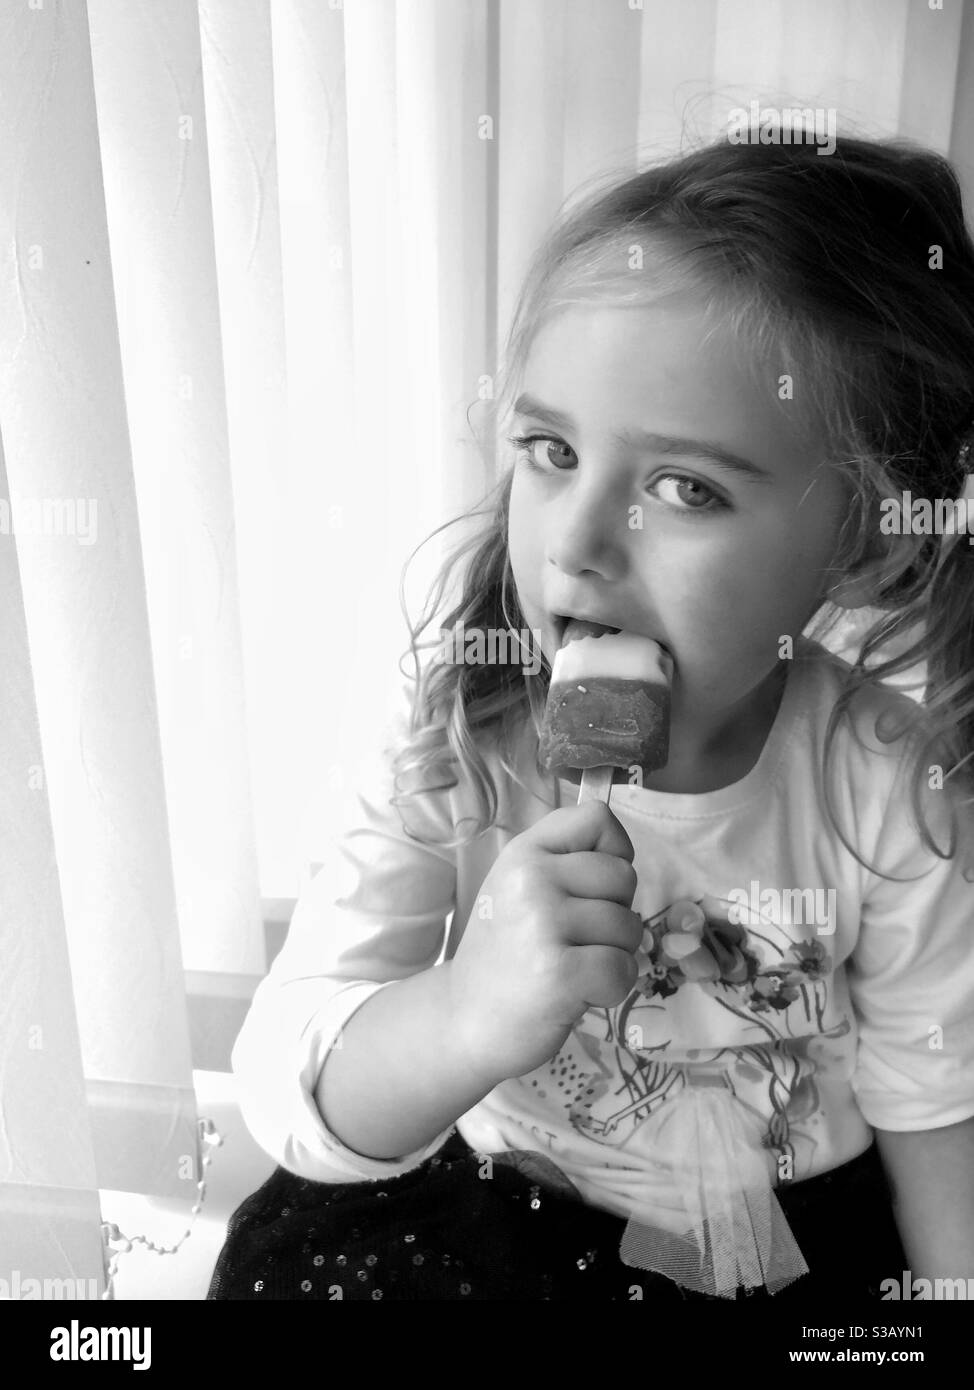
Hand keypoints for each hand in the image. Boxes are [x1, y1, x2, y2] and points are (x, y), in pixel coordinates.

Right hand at [445, 799, 643, 1081]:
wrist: (464, 1020)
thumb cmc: (506, 953)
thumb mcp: (520, 888)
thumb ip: (565, 860)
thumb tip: (624, 854)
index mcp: (523, 853)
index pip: (596, 817)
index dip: (612, 851)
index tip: (592, 885)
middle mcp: (531, 879)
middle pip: (624, 875)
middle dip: (615, 913)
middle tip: (574, 940)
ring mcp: (544, 924)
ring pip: (629, 926)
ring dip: (614, 955)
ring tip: (572, 967)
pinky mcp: (560, 972)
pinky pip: (623, 968)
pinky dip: (612, 988)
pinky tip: (579, 993)